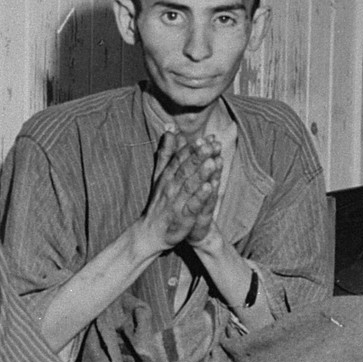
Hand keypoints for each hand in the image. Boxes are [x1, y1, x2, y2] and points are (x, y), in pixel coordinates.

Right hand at [139, 131, 218, 252]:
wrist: (150, 232)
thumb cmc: (159, 201)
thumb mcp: (161, 174)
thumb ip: (167, 152)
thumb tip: (170, 129)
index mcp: (167, 176)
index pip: (180, 159)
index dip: (193, 149)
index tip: (206, 137)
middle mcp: (171, 187)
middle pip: (186, 169)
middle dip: (198, 157)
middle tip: (211, 145)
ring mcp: (176, 202)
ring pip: (190, 185)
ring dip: (201, 173)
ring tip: (212, 162)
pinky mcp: (182, 217)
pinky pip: (192, 205)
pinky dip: (200, 196)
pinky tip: (209, 187)